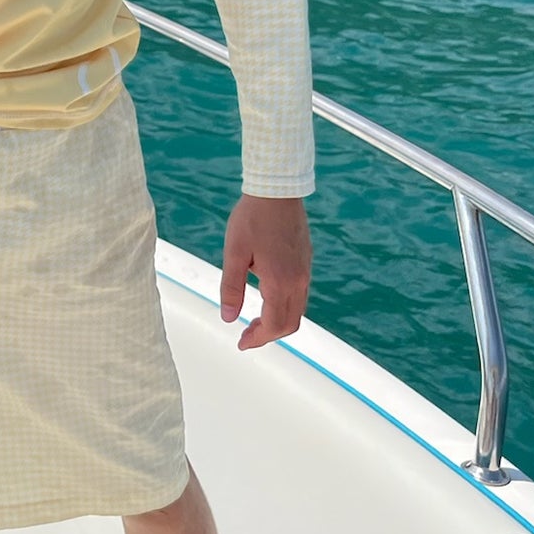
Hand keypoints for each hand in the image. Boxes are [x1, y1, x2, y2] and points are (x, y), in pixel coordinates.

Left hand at [219, 194, 310, 350]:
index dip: (258, 339)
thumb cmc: (252, 219)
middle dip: (268, 335)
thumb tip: (227, 318)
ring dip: (277, 322)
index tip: (241, 343)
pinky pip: (300, 294)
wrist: (277, 190)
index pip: (274, 325)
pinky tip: (266, 297)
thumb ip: (231, 288)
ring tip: (254, 320)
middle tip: (246, 335)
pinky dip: (285, 306)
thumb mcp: (234, 254)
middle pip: (290, 323)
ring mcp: (305, 271)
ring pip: (297, 310)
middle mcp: (298, 280)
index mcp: (280, 282)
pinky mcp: (306, 261)